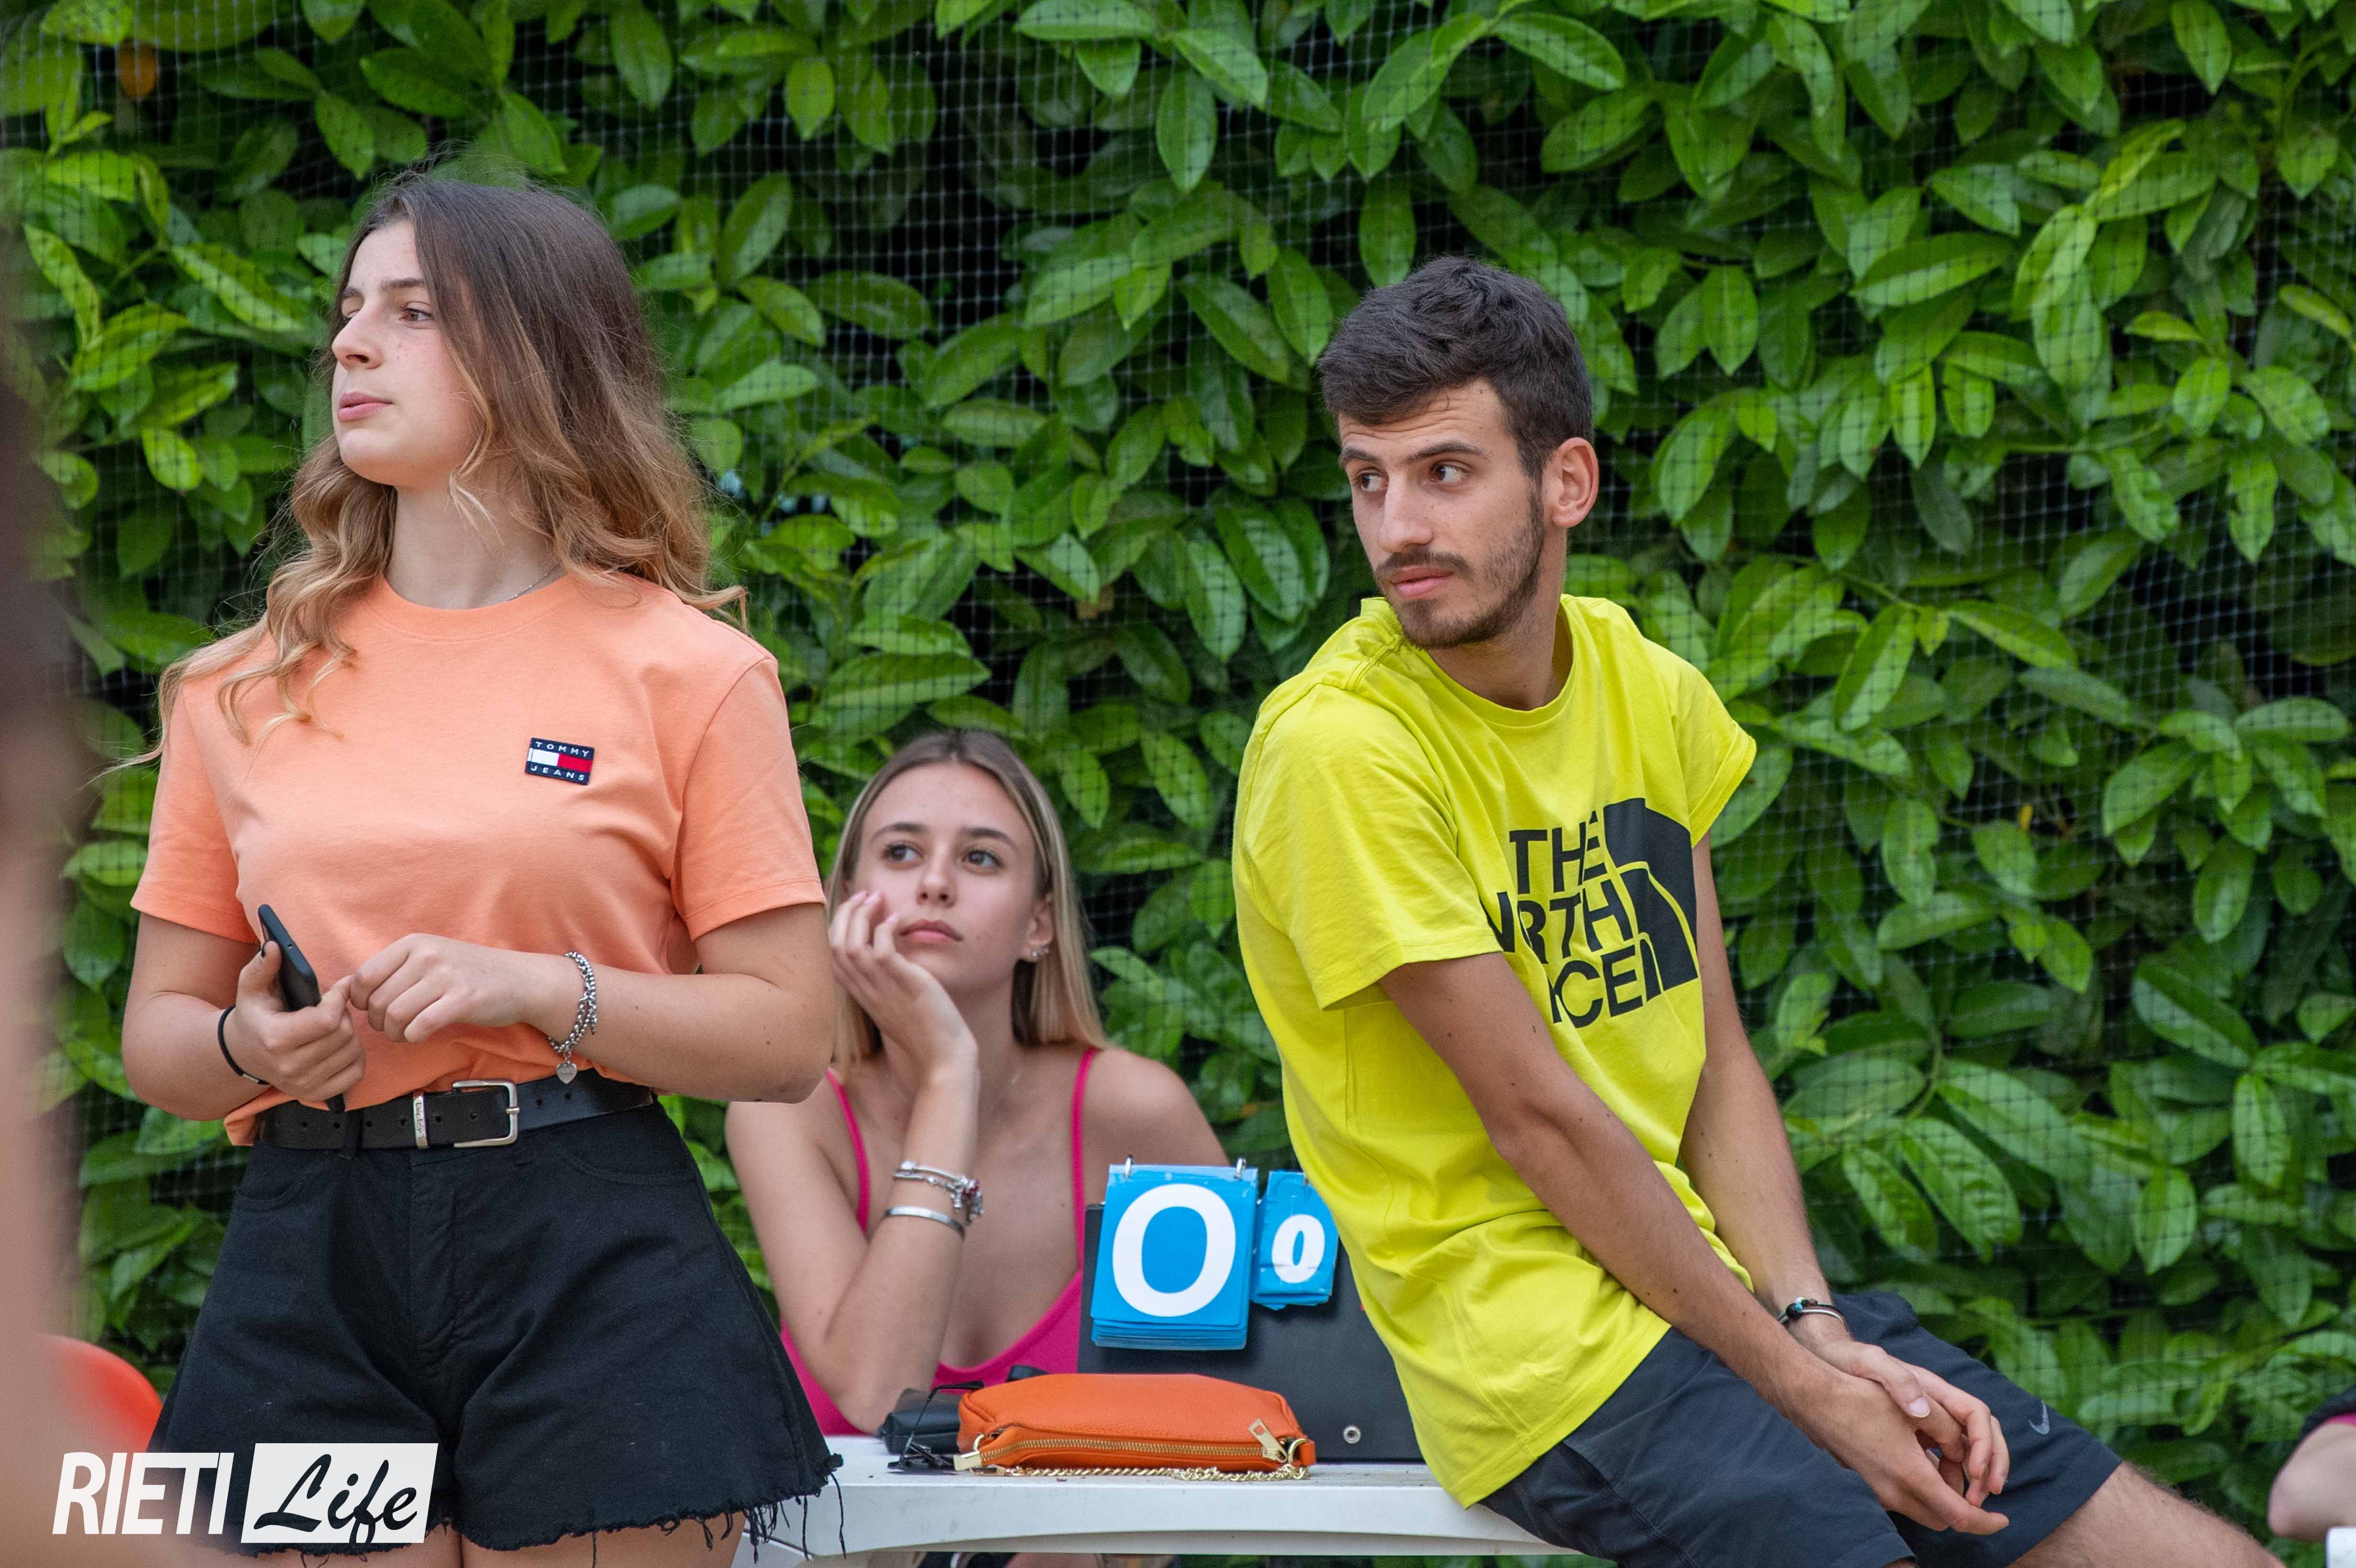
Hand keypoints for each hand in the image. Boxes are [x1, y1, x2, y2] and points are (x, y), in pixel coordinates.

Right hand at [228, 942, 362, 1103]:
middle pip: (343, 1035)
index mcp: (275, 1039)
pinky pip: (356, 1073)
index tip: (339, 989)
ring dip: (350, 1034)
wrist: (244, 1054)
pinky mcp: (317, 1094)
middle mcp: (289, 1067)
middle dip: (344, 1015)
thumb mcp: (252, 988)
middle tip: (334, 1008)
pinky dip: (355, 1056)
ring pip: (352, 1052)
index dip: (339, 999)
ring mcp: (303, 1085)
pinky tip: (339, 1044)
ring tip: (333, 1025)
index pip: (327, 1020)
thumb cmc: (255, 1015)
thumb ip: (262, 966)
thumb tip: (275, 947)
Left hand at [349, 934, 571, 1043]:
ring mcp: (446, 977)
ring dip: (395, 1034)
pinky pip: (420, 1027)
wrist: (521, 980)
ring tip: (407, 1032)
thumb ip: (397, 969)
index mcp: (414, 943)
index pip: (363, 977)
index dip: (361, 1002)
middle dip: (379, 1023)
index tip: (374, 1010)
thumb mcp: (432, 957)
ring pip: (395, 1016)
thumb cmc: (471, 973)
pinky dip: (414, 1037)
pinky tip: (422, 1034)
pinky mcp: (463, 1000)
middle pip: (377, 1002)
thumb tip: (353, 993)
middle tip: (394, 1027)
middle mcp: (428, 956)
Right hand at [829, 890, 974, 1077]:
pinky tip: (896, 920)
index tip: (854, 907)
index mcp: (863, 995)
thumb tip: (889, 953)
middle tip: (865, 894)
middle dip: (846, 914)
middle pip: (835, 946)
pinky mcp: (906, 985)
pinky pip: (881, 953)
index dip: (837, 926)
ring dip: (861, 916)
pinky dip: (883, 930)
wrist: (944, 1059)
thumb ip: (888, 980)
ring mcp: (883, 989)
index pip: (833, 956)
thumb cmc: (926, 1031)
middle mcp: (867, 991)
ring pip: (851, 947)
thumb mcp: (898, 1002)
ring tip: (877, 898)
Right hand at [1781, 1362, 2011, 1534]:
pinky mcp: (1870, 1485)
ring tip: (1949, 1464)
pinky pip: (1908, 1499)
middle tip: (1975, 1484)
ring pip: (1926, 1511)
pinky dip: (1925, 1489)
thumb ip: (1947, 1429)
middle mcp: (1895, 1493)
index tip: (2004, 1520)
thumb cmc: (1861, 1399)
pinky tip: (1923, 1459)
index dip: (1986, 1522)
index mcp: (1911, 1476)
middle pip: (1944, 1520)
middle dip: (1966, 1510)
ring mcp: (1879, 1492)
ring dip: (1944, 1497)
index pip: (1959, 1516)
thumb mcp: (1913, 1408)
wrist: (1814, 1399)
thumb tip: (1961, 1448)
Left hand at [1798, 1324, 2009, 1507]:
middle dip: (1992, 1464)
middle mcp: (1938, 1405)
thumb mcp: (1870, 1363)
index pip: (1977, 1415)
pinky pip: (1944, 1459)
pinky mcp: (1916, 1435)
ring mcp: (1928, 1420)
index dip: (1984, 1443)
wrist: (1830, 1362)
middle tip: (1985, 1494)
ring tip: (1969, 1504)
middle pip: (1981, 1434)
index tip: (1976, 1472)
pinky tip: (1943, 1498)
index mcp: (1934, 1389)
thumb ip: (1898, 1380)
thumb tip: (1923, 1409)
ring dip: (1974, 1477)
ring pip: (1966, 1450)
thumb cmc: (1851, 1360)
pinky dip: (1950, 1478)